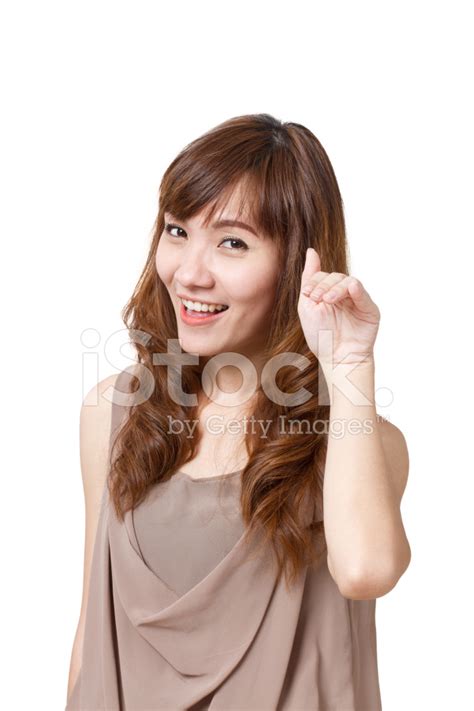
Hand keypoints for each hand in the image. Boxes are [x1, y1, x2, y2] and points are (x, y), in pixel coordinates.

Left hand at [298, 248, 380, 368]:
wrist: (335, 358)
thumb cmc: (321, 336)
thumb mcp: (306, 305)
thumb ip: (309, 278)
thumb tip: (312, 251)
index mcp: (329, 293)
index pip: (323, 276)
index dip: (315, 282)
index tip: (308, 294)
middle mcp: (344, 295)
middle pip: (335, 277)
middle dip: (323, 285)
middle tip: (317, 298)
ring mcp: (358, 301)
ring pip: (347, 281)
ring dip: (335, 288)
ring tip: (327, 300)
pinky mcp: (369, 309)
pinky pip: (362, 293)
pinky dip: (353, 289)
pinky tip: (344, 294)